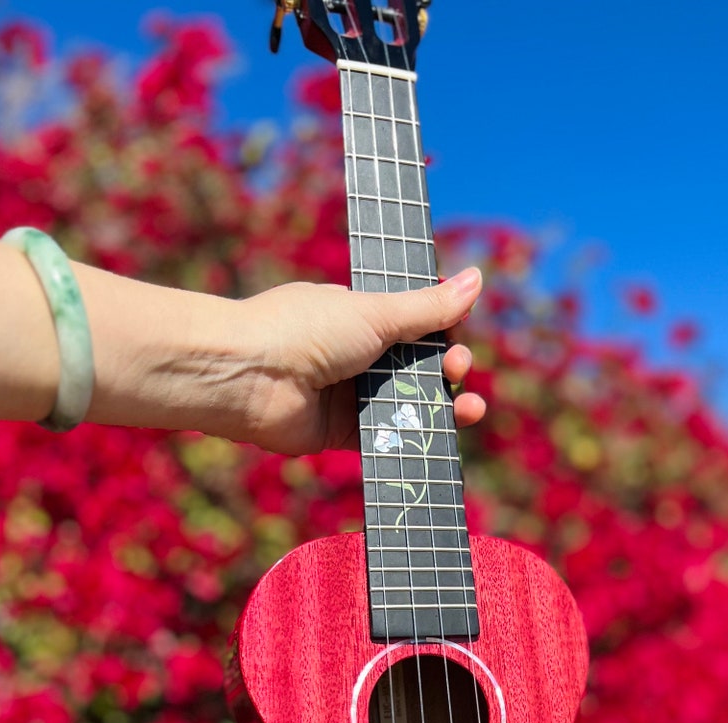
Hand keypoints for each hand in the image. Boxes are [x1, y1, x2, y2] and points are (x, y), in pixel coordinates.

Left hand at [227, 267, 486, 454]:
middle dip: (448, 370)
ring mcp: (351, 395)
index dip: (444, 335)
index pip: (417, 327)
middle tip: (456, 370)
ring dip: (444, 407)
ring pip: (409, 404)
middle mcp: (358, 354)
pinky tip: (443, 438)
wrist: (250, 376)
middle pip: (419, 367)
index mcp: (362, 316)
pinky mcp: (344, 434)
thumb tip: (477, 278)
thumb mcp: (376, 312)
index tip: (457, 339)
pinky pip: (389, 438)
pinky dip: (416, 439)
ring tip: (469, 408)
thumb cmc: (306, 331)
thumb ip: (429, 307)